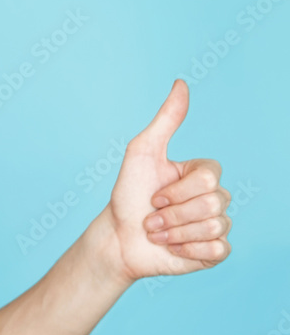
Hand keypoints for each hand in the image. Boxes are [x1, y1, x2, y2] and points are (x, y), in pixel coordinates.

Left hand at [104, 79, 231, 282]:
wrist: (118, 237)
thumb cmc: (127, 194)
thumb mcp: (142, 152)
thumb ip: (166, 120)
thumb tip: (180, 83)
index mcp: (202, 173)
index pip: (208, 177)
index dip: (176, 190)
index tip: (154, 195)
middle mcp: (214, 196)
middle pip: (212, 203)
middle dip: (172, 214)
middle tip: (151, 217)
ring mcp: (216, 224)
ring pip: (214, 226)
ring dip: (175, 233)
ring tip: (156, 232)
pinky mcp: (214, 252)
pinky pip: (217, 250)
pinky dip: (188, 250)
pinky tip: (172, 248)